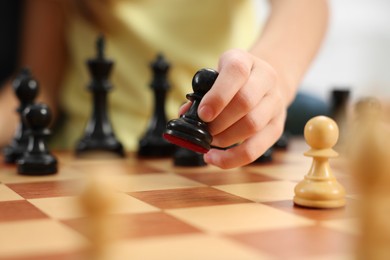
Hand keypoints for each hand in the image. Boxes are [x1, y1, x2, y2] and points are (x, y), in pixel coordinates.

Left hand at [190, 49, 287, 167]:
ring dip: (225, 139)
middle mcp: (266, 79)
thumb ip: (200, 92)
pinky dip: (233, 158)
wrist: (266, 81)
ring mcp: (275, 103)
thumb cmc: (234, 81)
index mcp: (246, 61)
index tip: (202, 114)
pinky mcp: (277, 126)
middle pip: (245, 102)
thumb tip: (184, 114)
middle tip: (204, 130)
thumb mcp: (217, 75)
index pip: (236, 72)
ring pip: (253, 125)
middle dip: (219, 122)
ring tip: (210, 141)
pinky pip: (257, 148)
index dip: (218, 95)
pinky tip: (216, 158)